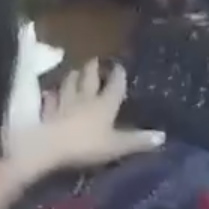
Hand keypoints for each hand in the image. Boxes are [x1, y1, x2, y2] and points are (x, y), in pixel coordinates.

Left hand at [5, 58, 164, 177]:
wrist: (49, 148)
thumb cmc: (87, 146)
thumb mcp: (117, 146)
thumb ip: (138, 141)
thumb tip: (162, 136)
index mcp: (104, 105)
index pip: (114, 86)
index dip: (118, 76)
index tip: (119, 66)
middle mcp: (84, 99)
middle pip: (89, 80)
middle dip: (92, 69)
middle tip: (94, 60)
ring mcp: (63, 105)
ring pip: (68, 86)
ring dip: (72, 77)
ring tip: (74, 71)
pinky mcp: (46, 114)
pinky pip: (50, 102)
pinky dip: (51, 96)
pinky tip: (51, 93)